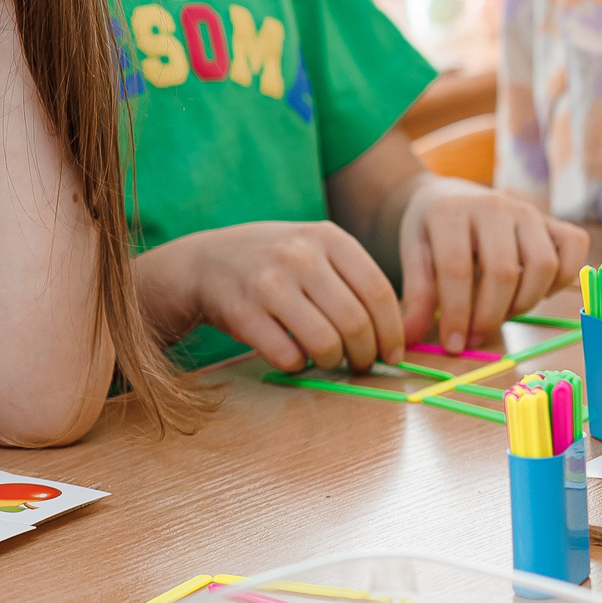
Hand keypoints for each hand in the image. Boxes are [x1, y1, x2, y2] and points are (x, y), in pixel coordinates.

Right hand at [151, 221, 405, 371]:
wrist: (204, 262)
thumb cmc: (273, 262)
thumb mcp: (314, 249)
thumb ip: (353, 279)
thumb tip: (397, 335)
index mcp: (327, 237)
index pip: (378, 292)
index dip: (393, 331)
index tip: (394, 353)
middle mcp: (299, 255)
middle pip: (355, 322)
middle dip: (366, 354)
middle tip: (362, 364)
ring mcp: (268, 283)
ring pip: (325, 342)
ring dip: (334, 362)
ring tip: (330, 360)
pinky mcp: (243, 312)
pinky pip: (288, 355)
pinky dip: (298, 365)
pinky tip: (295, 355)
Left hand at [399, 179, 588, 351]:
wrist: (449, 197)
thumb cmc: (431, 231)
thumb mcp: (414, 255)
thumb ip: (416, 295)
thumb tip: (408, 338)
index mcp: (450, 211)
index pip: (457, 268)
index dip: (456, 313)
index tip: (453, 344)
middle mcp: (494, 205)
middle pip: (503, 272)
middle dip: (490, 316)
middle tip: (475, 337)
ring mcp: (528, 211)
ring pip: (544, 266)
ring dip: (524, 303)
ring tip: (500, 313)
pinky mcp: (554, 220)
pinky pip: (573, 250)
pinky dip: (561, 280)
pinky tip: (533, 291)